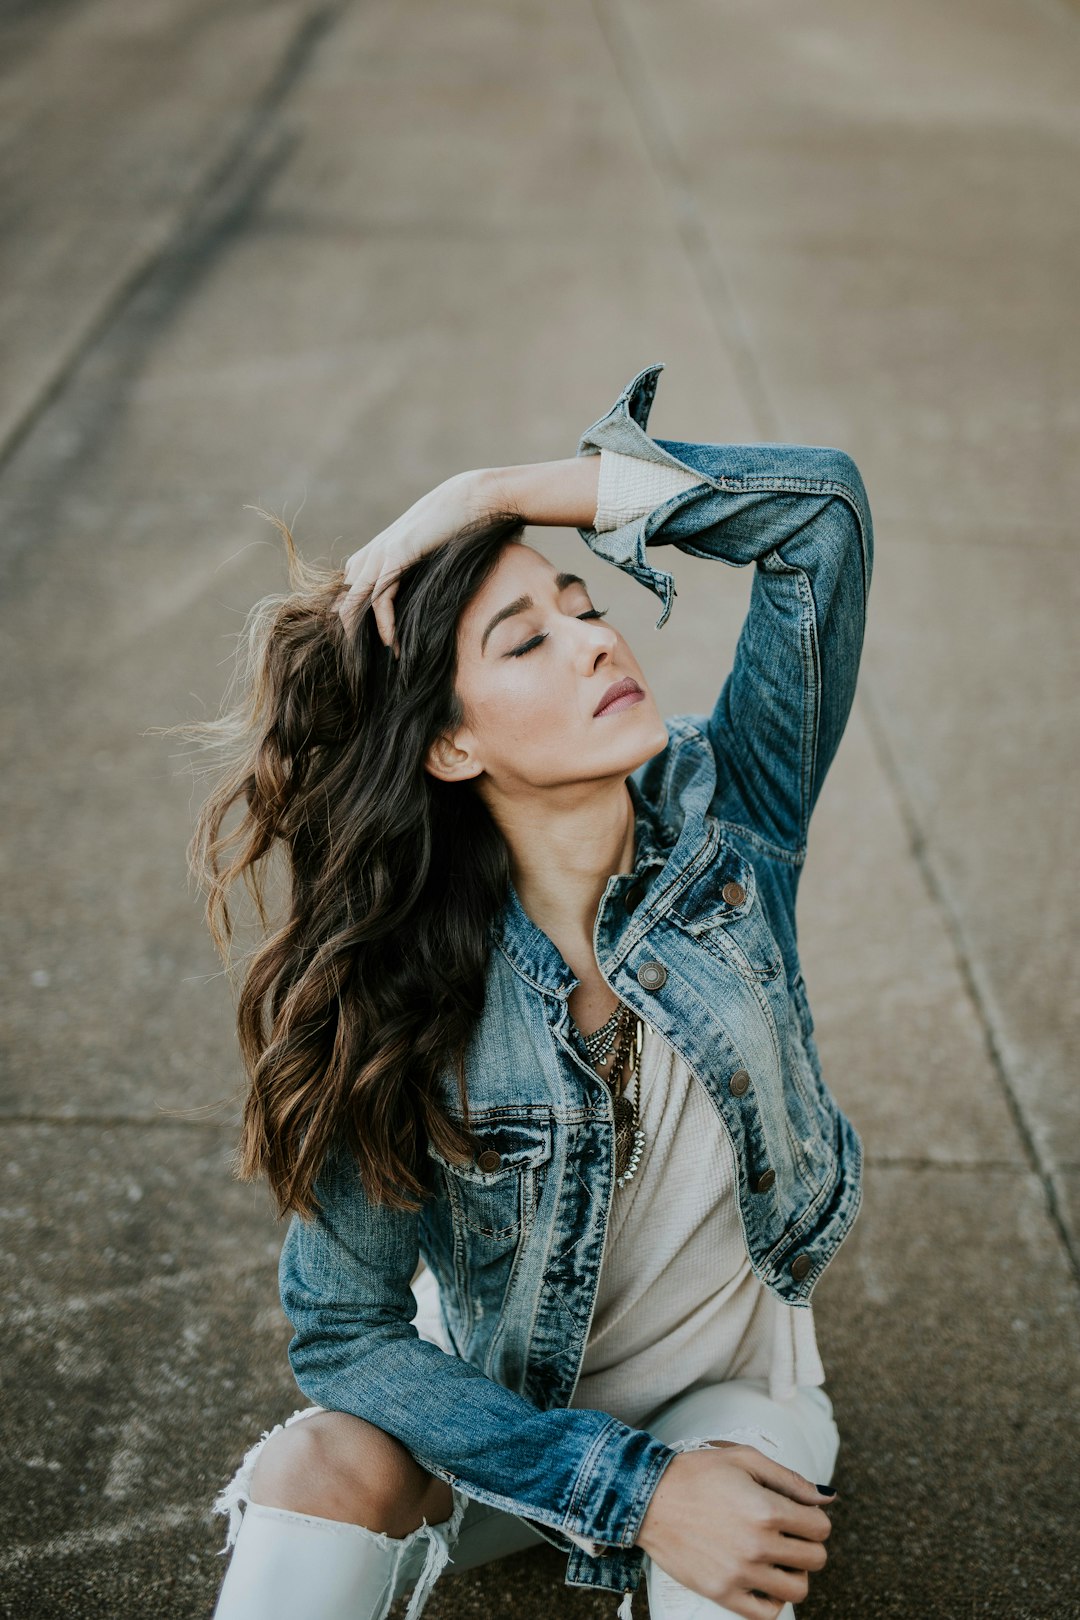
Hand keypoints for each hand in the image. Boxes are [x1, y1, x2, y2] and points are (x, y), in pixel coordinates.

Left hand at [335, 468, 500, 652]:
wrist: (470, 499)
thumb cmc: (452, 531)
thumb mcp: (422, 558)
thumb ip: (407, 577)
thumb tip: (406, 607)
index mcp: (371, 556)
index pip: (344, 597)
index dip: (348, 626)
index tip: (360, 654)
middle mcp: (368, 556)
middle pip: (341, 603)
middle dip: (348, 636)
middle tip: (359, 666)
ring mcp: (379, 554)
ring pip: (353, 603)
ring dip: (361, 636)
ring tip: (372, 662)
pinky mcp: (396, 555)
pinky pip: (380, 598)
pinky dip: (383, 624)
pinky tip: (391, 643)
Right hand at [635, 1441, 836, 1619]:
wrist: (650, 1499)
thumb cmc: (696, 1474)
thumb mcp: (744, 1459)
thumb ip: (790, 1479)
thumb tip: (827, 1497)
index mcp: (766, 1508)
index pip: (820, 1527)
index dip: (815, 1519)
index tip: (800, 1515)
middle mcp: (757, 1544)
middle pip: (815, 1559)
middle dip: (809, 1545)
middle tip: (790, 1534)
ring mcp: (741, 1572)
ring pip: (798, 1589)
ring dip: (795, 1573)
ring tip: (779, 1558)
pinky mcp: (723, 1592)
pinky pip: (767, 1613)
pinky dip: (774, 1600)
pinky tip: (764, 1580)